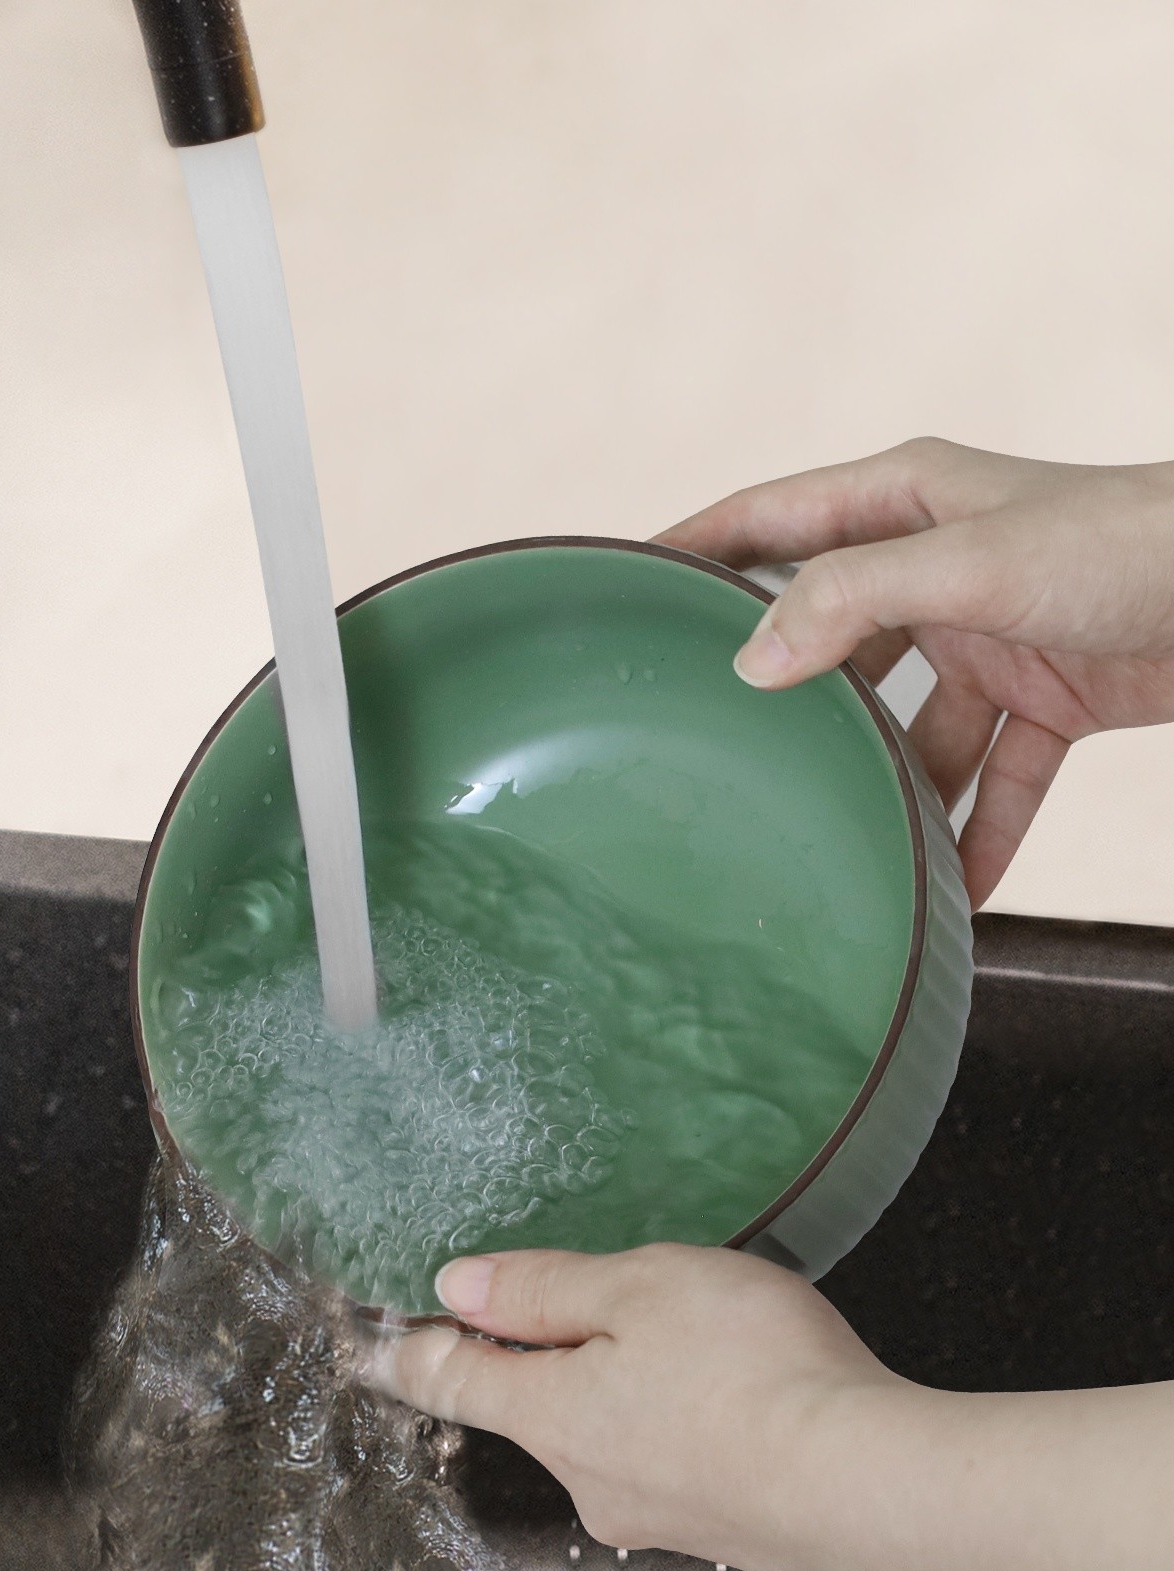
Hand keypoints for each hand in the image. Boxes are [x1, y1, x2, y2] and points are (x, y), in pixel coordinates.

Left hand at [370, 1246, 1173, 1570]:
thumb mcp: (635, 1289)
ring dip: (616, 1381)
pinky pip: (667, 1453)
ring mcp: (655, 1511)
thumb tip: (452, 1291)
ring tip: (679, 1333)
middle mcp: (589, 1477)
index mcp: (552, 1413)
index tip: (366, 1346)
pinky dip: (673, 1413)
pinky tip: (727, 1387)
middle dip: (537, 1354)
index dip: (404, 1354)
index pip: (449, 1380)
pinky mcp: (721, 1524)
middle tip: (566, 1298)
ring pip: (604, 1429)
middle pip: (531, 1405)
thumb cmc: (750, 1367)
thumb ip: (541, 1289)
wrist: (875, 1484)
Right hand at [658, 438, 1173, 906]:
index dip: (696, 545)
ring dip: (882, 781)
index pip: (769, 519)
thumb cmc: (1129, 541)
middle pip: (827, 632)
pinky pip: (991, 776)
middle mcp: (934, 566)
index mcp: (903, 502)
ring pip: (905, 721)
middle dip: (780, 689)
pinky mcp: (1047, 699)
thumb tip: (751, 662)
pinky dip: (975, 828)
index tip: (628, 585)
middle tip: (710, 742)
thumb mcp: (968, 560)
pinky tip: (950, 887)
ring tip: (828, 839)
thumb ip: (851, 599)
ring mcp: (987, 635)